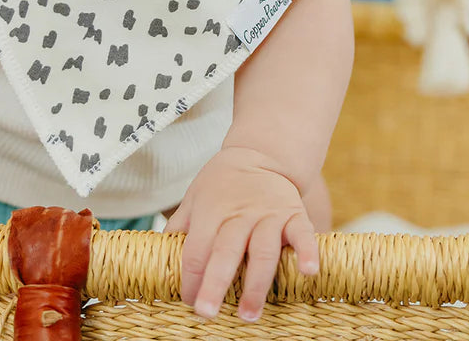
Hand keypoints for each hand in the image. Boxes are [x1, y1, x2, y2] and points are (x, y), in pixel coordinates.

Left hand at [164, 146, 319, 321]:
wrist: (261, 154)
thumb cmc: (222, 184)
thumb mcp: (194, 198)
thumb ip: (179, 228)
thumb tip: (159, 259)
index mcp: (211, 212)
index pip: (196, 251)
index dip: (191, 279)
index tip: (189, 303)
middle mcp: (239, 214)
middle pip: (225, 253)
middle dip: (215, 284)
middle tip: (206, 313)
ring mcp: (269, 215)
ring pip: (262, 251)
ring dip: (256, 284)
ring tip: (250, 314)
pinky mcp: (294, 214)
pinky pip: (302, 234)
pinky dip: (307, 252)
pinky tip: (308, 271)